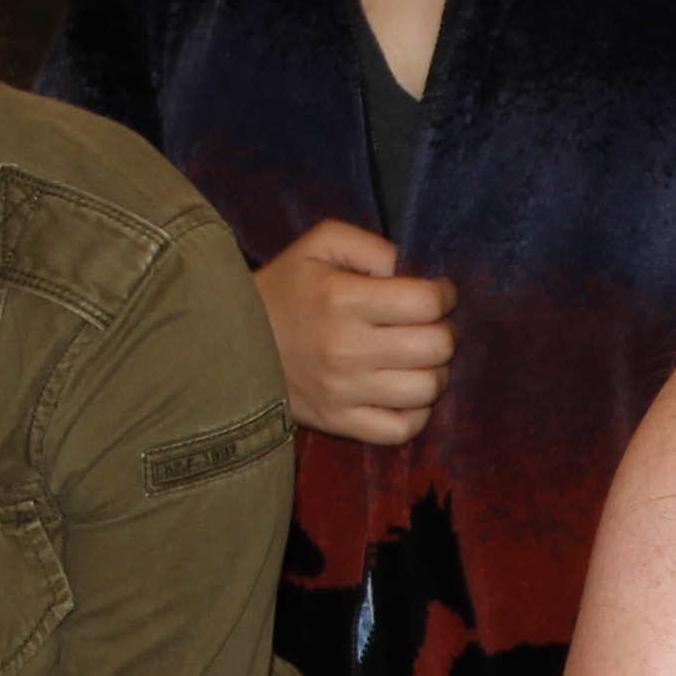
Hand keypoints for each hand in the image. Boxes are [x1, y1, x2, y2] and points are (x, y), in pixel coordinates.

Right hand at [255, 220, 456, 445]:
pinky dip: (416, 412)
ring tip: (418, 358)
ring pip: (427, 389)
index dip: (444, 295)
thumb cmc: (284, 289)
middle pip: (436, 347)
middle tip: (429, 326)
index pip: (426, 303)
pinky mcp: (338, 421)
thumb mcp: (319, 245)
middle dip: (444, 331)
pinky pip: (402, 430)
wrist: (231, 341)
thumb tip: (410, 272)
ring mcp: (343, 391)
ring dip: (435, 371)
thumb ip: (370, 246)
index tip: (437, 293)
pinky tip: (404, 391)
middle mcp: (346, 348)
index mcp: (342, 299)